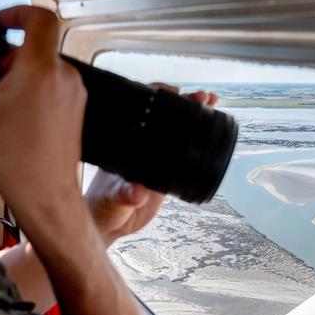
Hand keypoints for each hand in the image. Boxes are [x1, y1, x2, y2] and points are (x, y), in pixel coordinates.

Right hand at [0, 6, 86, 226]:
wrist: (46, 196)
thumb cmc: (16, 161)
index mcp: (41, 70)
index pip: (40, 17)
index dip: (18, 12)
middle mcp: (64, 77)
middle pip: (35, 46)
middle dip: (7, 57)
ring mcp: (74, 93)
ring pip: (44, 66)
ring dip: (19, 75)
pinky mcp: (75, 109)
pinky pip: (54, 85)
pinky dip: (33, 90)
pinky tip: (15, 117)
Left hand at [85, 84, 217, 245]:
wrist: (109, 222)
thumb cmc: (103, 206)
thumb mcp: (115, 198)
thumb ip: (126, 195)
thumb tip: (137, 191)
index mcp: (125, 143)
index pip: (142, 110)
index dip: (158, 95)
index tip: (174, 91)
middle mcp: (140, 145)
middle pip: (164, 114)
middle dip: (184, 101)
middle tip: (200, 97)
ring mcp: (154, 156)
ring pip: (176, 129)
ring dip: (194, 113)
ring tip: (210, 100)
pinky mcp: (165, 171)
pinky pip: (183, 150)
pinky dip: (197, 139)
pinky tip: (212, 127)